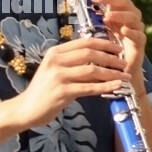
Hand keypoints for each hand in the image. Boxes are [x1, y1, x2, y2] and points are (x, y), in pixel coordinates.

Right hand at [13, 37, 130, 126]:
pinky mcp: (62, 92)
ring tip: (125, 76)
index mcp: (55, 53)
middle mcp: (55, 61)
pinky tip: (117, 86)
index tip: (118, 48)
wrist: (25, 109)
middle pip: (90, 54)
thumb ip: (73, 63)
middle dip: (111, 58)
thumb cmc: (43, 90)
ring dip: (112, 73)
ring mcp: (58, 76)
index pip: (84, 42)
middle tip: (125, 63)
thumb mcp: (55, 71)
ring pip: (92, 70)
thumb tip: (101, 59)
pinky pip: (89, 88)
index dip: (105, 44)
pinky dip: (106, 87)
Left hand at [89, 0, 146, 85]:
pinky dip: (131, 32)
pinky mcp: (140, 44)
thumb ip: (92, 15)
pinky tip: (123, 30)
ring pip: (133, 16)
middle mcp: (129, 16)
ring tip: (107, 16)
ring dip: (120, 14)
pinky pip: (138, 35)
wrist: (117, 71)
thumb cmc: (105, 49)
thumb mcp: (96, 29)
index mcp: (118, 10)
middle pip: (124, 1)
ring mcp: (136, 30)